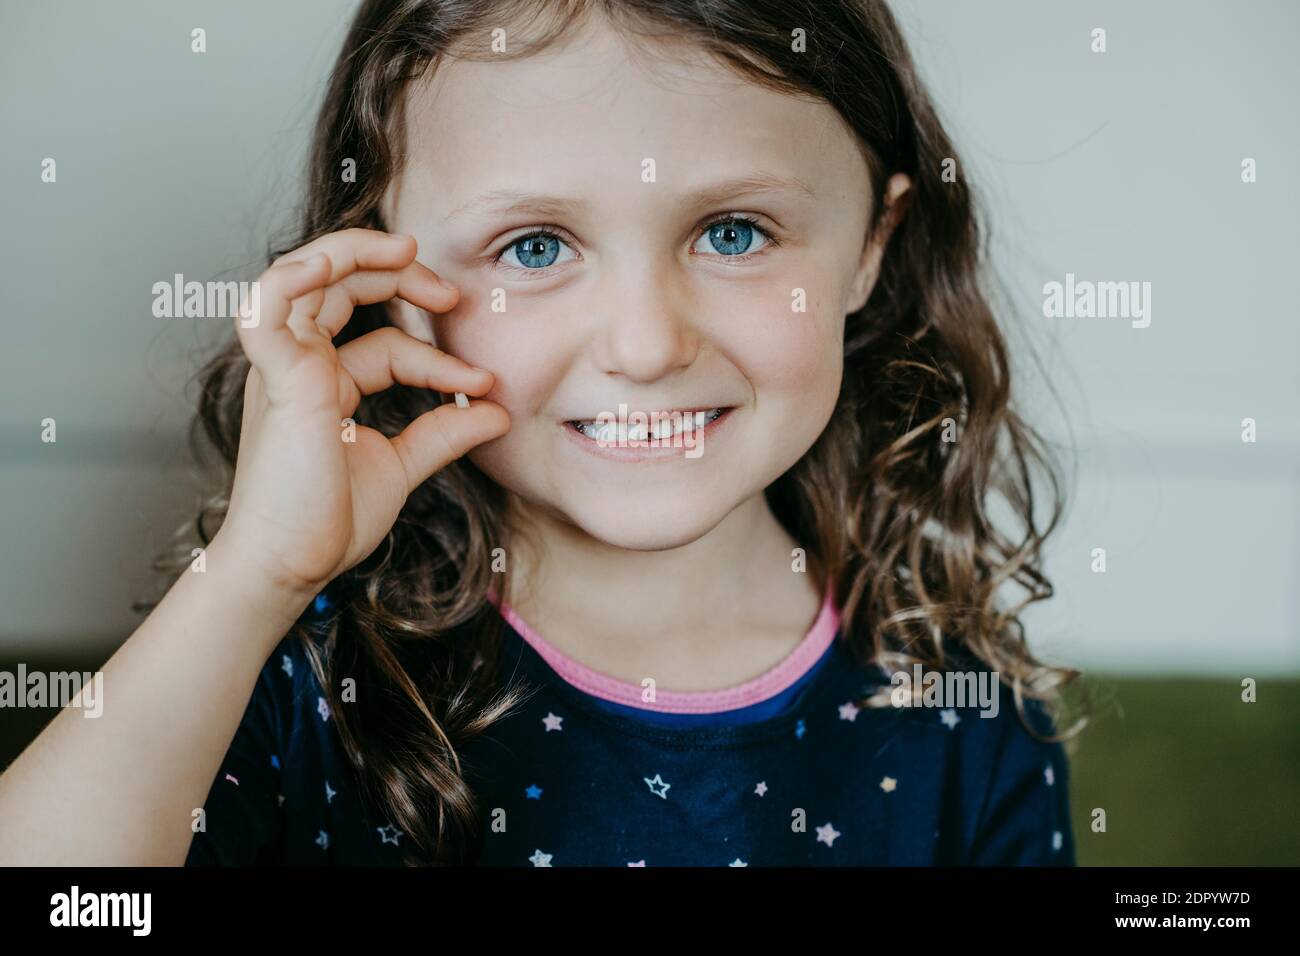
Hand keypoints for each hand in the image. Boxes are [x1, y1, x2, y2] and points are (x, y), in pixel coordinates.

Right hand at [216, 228, 508, 595]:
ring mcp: (283, 365)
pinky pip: (268, 305)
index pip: (386, 342)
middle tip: (451, 294)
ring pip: (303, 276)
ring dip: (354, 253)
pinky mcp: (276, 376)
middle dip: (399, 275)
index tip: (483, 382)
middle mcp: (300, 364)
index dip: (437, 355)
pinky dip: (294, 275)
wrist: (291, 565)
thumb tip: (497, 413)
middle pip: (341, 288)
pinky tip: (330, 263)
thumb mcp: (401, 465)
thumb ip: (444, 432)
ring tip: (408, 251)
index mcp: (325, 380)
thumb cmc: (327, 521)